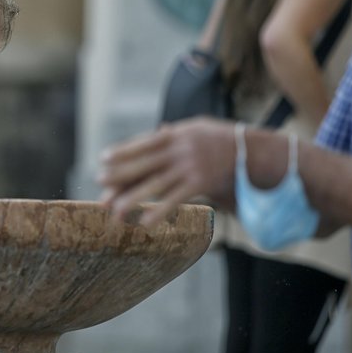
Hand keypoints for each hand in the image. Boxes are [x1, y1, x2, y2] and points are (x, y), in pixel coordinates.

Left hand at [96, 117, 236, 226]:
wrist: (252, 151)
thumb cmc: (220, 139)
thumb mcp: (196, 129)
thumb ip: (174, 134)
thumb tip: (156, 131)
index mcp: (175, 134)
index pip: (141, 144)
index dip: (121, 152)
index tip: (102, 159)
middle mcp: (179, 150)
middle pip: (142, 164)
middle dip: (119, 174)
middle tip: (98, 181)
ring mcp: (189, 167)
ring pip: (154, 185)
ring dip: (132, 199)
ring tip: (114, 211)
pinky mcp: (200, 184)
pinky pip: (175, 200)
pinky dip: (159, 212)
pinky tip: (144, 223)